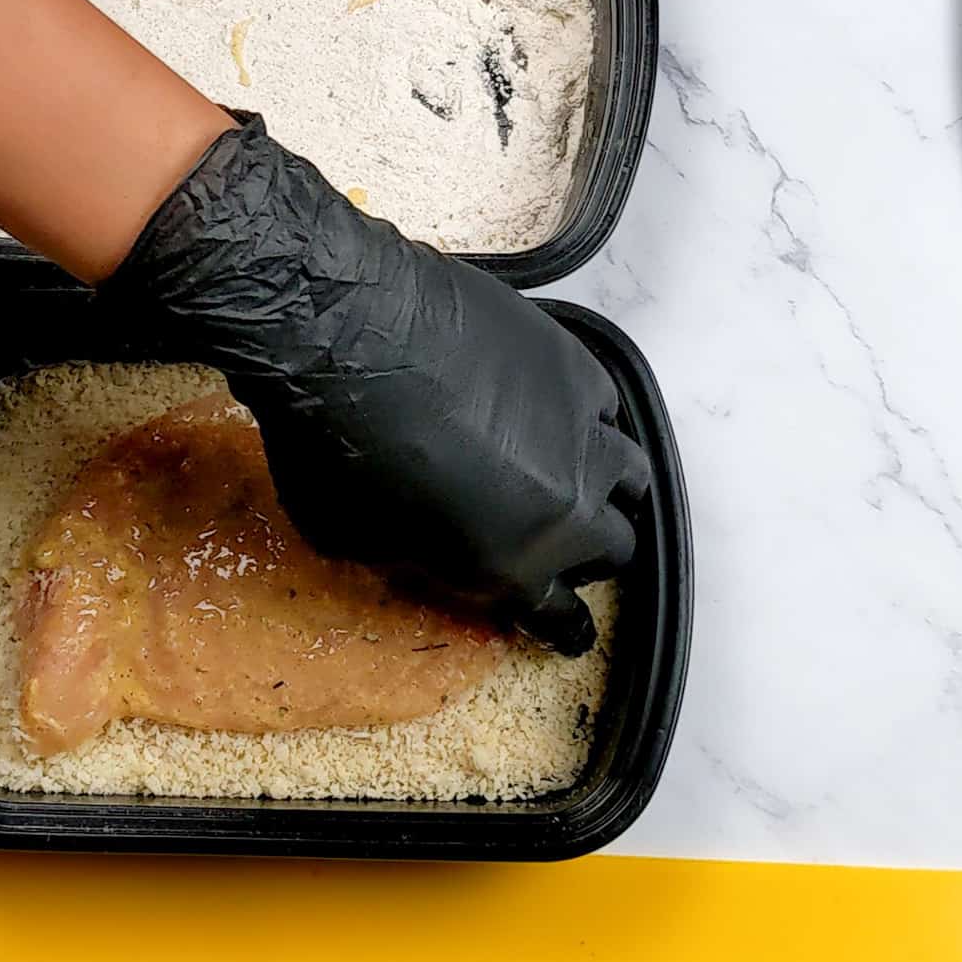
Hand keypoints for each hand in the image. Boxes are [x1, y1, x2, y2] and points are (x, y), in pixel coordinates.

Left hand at [115, 115, 649, 653]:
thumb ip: (412, 554)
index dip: (566, 627)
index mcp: (510, 566)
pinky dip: (588, 415)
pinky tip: (558, 407)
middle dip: (593, 552)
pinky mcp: (573, 363)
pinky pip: (606, 403)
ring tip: (582, 474)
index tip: (570, 627)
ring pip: (632, 474)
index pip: (563, 618)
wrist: (349, 333)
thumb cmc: (329, 445)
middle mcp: (565, 506)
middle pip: (616, 547)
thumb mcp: (352, 539)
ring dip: (610, 484)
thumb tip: (424, 540)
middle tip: (565, 541)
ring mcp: (579, 431)